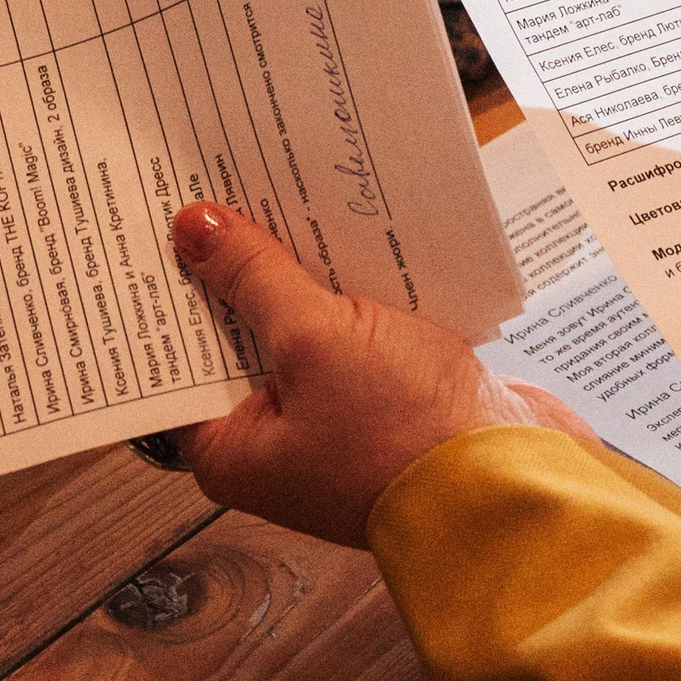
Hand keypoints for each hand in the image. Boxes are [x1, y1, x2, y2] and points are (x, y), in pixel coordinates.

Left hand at [166, 201, 590, 547]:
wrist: (517, 482)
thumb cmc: (409, 440)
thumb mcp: (316, 341)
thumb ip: (255, 279)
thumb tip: (196, 230)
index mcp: (234, 452)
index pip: (176, 360)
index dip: (172, 291)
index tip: (163, 225)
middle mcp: (278, 444)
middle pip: (239, 339)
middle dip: (238, 273)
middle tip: (223, 197)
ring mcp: (337, 424)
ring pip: (300, 332)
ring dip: (301, 277)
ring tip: (286, 205)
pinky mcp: (390, 404)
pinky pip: (356, 336)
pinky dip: (354, 295)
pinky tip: (354, 245)